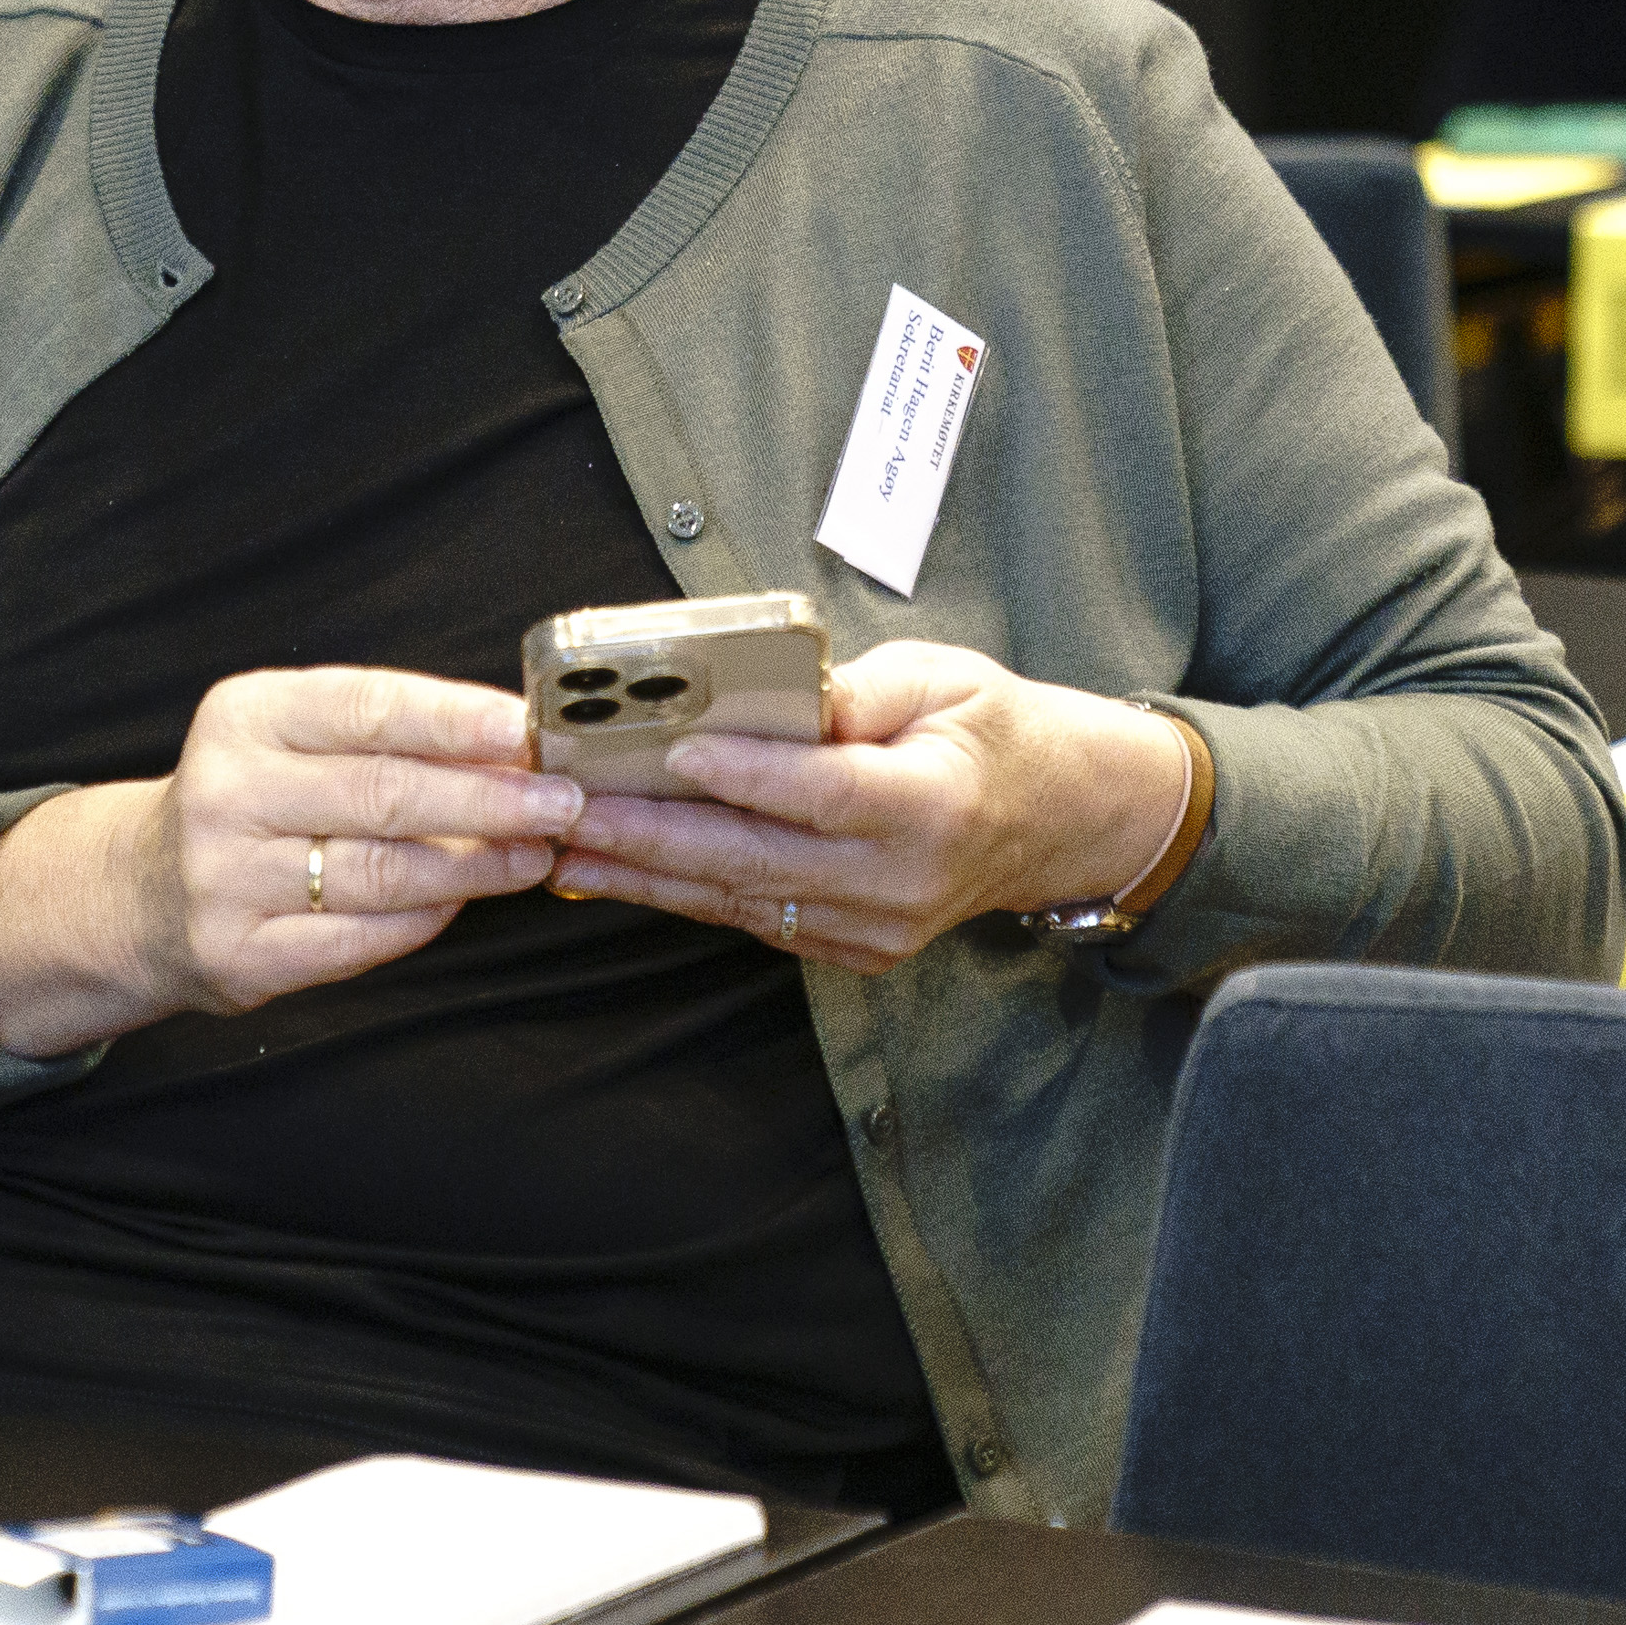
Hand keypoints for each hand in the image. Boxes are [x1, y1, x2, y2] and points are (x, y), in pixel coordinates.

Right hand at [0, 664, 580, 1052]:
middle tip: (562, 801)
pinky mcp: (241, 954)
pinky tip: (467, 902)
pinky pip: (363, 937)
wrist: (141, 893)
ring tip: (536, 853)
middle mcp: (228, 791)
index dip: (457, 720)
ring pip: (384, 873)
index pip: (370, 708)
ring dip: (477, 867)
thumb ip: (389, 735)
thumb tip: (516, 743)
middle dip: (489, 799)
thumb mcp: (294, 737)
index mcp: (247, 715)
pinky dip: (427, 919)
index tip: (530, 729)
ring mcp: (226, 878)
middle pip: (386, 794)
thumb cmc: (253, 798)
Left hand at [545, 642, 1196, 972]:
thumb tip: (769, 694)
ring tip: (563, 845)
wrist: (1062, 820)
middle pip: (756, 858)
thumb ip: (854, 689)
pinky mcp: (857, 948)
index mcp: (932, 802)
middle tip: (568, 810)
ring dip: (645, 873)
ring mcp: (877, 926)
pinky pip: (755, 920)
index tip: (671, 749)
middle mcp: (901, 879)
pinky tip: (619, 871)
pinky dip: (685, 894)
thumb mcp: (942, 676)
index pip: (821, 791)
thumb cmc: (995, 731)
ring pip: (740, 900)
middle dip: (650, 834)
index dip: (744, 773)